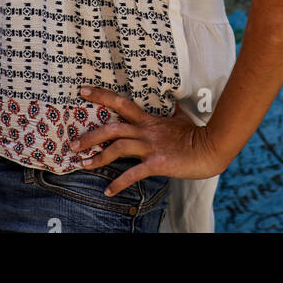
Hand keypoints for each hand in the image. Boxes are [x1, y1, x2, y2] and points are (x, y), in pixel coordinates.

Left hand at [76, 85, 225, 196]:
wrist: (210, 147)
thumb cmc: (196, 133)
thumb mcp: (181, 117)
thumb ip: (171, 110)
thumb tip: (170, 101)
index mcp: (149, 119)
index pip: (121, 103)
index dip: (102, 95)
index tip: (83, 91)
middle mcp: (146, 131)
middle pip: (112, 127)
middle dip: (90, 135)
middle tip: (72, 143)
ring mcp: (150, 146)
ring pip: (118, 148)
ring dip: (98, 158)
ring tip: (83, 165)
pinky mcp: (157, 163)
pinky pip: (133, 173)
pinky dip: (119, 183)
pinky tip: (108, 191)